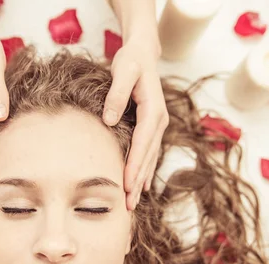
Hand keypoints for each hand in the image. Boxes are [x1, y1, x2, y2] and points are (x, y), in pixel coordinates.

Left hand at [103, 35, 168, 210]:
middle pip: (148, 157)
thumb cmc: (131, 60)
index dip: (134, 166)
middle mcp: (159, 121)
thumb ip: (117, 93)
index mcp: (153, 110)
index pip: (142, 143)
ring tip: (132, 202)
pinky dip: (144, 170)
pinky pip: (149, 153)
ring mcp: (158, 125)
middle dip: (138, 182)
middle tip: (128, 205)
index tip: (126, 185)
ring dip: (141, 181)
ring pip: (150, 158)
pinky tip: (140, 186)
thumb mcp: (123, 70)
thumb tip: (108, 119)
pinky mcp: (152, 126)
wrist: (143, 53)